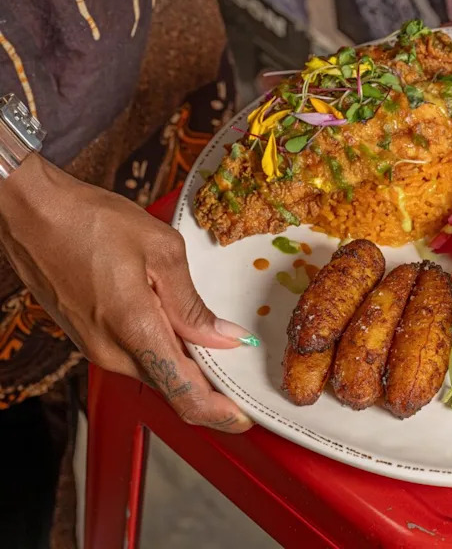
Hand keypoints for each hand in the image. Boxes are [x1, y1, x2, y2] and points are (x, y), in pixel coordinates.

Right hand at [0, 155, 254, 432]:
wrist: (30, 212)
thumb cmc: (89, 220)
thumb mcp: (161, 250)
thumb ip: (192, 303)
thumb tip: (224, 337)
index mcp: (134, 330)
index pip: (183, 393)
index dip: (219, 412)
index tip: (244, 414)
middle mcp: (111, 351)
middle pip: (172, 388)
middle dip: (210, 389)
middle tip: (243, 375)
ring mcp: (96, 347)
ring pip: (155, 373)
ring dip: (188, 370)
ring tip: (221, 350)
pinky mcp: (89, 338)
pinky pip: (137, 357)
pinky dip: (165, 354)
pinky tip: (183, 333)